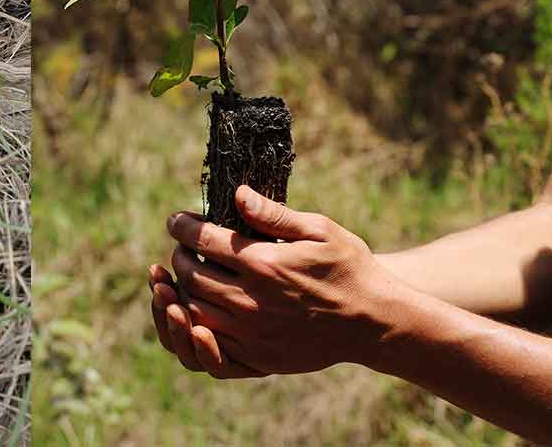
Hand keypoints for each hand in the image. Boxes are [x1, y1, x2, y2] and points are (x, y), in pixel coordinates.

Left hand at [160, 186, 393, 375]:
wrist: (374, 322)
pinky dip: (195, 325)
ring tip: (185, 275)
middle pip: (191, 274)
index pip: (203, 240)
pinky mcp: (257, 358)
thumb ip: (274, 214)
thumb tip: (239, 194)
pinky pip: (210, 345)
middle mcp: (252, 300)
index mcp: (265, 263)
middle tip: (183, 247)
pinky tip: (199, 308)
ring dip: (180, 290)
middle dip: (179, 256)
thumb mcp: (320, 230)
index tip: (177, 220)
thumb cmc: (348, 267)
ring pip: (194, 311)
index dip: (182, 226)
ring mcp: (253, 333)